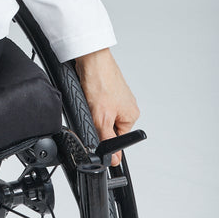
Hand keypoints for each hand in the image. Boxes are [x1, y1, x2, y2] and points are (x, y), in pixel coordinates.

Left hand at [74, 48, 139, 166]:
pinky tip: (87, 91)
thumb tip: (114, 161)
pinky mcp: (105, 88)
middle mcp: (126, 106)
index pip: (118, 139)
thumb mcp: (102, 117)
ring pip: (100, 113)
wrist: (90, 57)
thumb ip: (107, 140)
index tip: (95, 130)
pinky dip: (89, 99)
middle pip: (108, 125)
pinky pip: (96, 101)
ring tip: (89, 97)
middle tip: (91, 110)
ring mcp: (116, 96)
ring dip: (92, 109)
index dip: (104, 137)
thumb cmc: (101, 81)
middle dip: (96, 121)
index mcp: (131, 115)